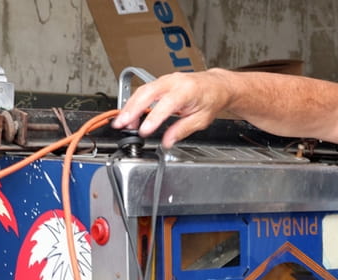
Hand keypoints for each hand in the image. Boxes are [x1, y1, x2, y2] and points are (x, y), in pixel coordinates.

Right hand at [111, 69, 230, 147]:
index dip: (153, 118)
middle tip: (121, 125)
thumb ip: (182, 130)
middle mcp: (174, 82)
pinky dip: (135, 102)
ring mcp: (166, 79)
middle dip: (132, 110)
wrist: (216, 86)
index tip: (144, 131)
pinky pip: (144, 90)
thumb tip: (167, 142)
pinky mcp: (161, 81)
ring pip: (142, 90)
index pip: (166, 104)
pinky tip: (130, 114)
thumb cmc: (211, 99)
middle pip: (148, 93)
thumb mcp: (201, 119)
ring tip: (123, 123)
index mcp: (187, 91)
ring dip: (130, 106)